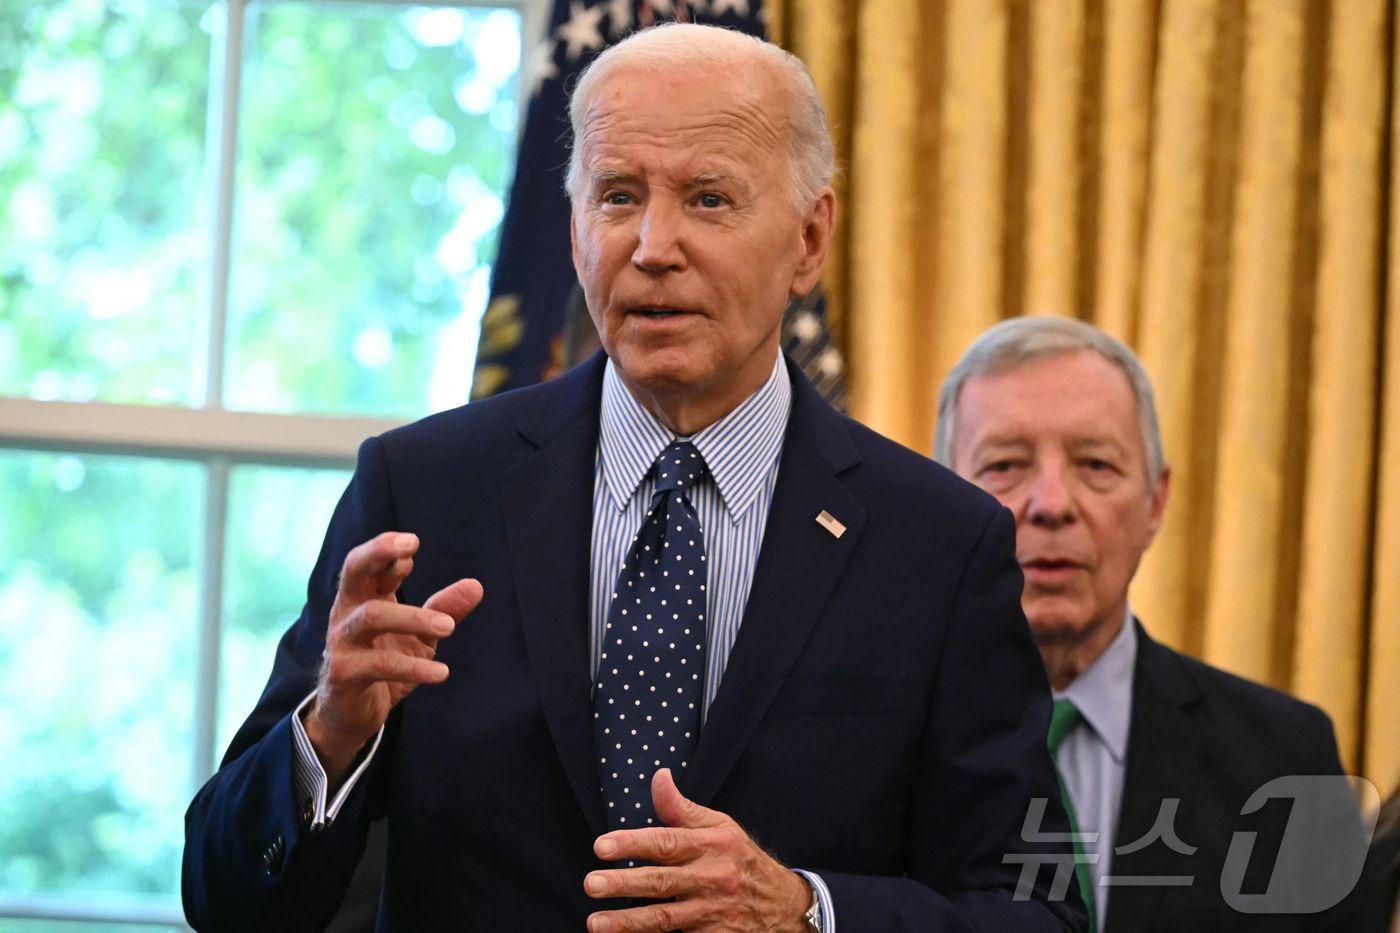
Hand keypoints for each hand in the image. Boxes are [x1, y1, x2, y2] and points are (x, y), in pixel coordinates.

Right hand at [303, 531, 482, 783]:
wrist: (350, 715)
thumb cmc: (385, 662)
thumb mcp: (420, 635)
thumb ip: (444, 609)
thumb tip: (477, 585)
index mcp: (363, 597)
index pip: (368, 561)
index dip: (387, 548)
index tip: (414, 544)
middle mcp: (347, 613)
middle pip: (354, 571)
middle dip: (378, 553)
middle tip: (411, 549)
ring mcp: (342, 642)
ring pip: (372, 617)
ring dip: (414, 618)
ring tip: (449, 627)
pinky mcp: (344, 674)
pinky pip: (380, 665)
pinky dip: (414, 667)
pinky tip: (441, 672)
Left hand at [584, 769, 810, 932]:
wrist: (782, 905)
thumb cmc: (741, 859)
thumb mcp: (721, 827)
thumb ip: (682, 808)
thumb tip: (659, 776)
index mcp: (711, 846)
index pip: (667, 842)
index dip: (632, 843)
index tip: (601, 847)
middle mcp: (711, 878)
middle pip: (661, 882)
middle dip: (623, 884)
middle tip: (591, 884)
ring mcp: (711, 912)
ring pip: (664, 919)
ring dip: (627, 922)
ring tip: (595, 923)